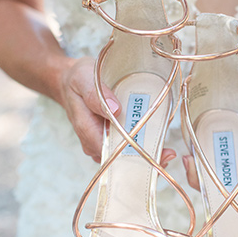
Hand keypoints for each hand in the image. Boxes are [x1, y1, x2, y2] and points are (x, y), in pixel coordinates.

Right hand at [59, 57, 175, 165]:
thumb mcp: (83, 79)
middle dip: (145, 157)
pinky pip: (125, 144)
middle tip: (169, 153)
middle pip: (121, 157)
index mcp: (87, 130)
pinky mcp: (109, 136)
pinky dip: (141, 143)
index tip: (156, 153)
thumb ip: (96, 95)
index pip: (111, 151)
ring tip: (168, 150)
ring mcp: (101, 140)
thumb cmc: (77, 79)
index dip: (135, 155)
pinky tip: (157, 139)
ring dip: (145, 152)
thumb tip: (116, 110)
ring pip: (124, 154)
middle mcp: (94, 141)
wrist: (68, 80)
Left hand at [182, 79, 237, 202]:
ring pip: (232, 174)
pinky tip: (205, 146)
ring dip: (211, 168)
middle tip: (191, 161)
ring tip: (192, 153)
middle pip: (235, 189)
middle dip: (210, 182)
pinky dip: (219, 155)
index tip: (207, 187)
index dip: (228, 200)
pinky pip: (234, 158)